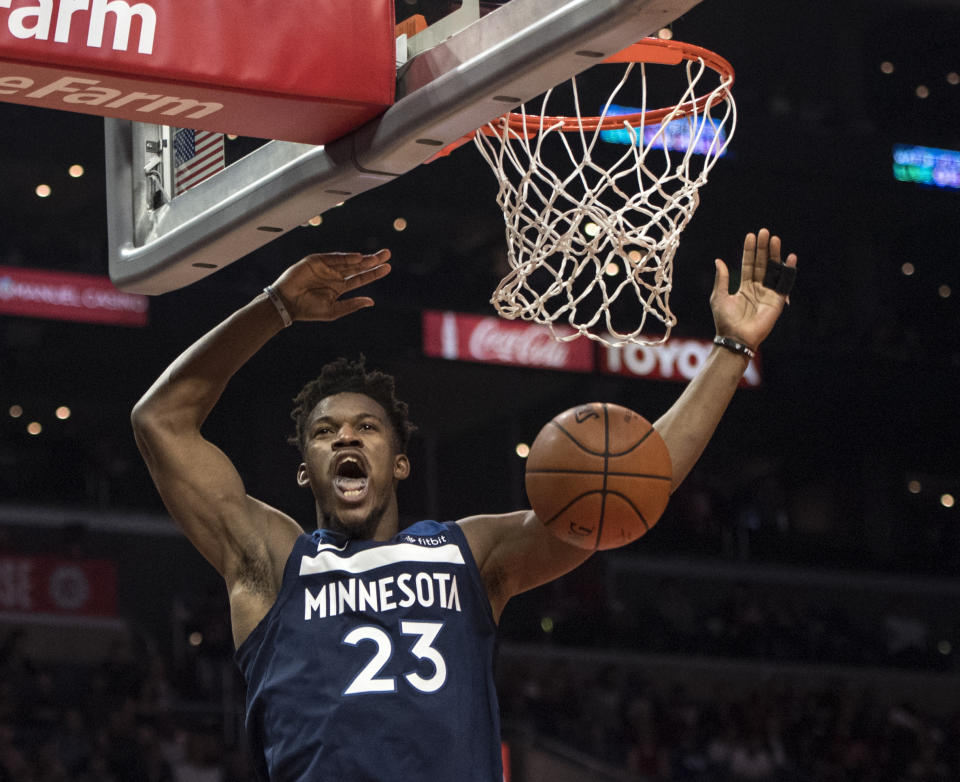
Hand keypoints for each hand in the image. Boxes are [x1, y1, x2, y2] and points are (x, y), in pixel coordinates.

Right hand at [270, 250, 390, 321]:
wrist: (287, 304)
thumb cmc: (308, 310)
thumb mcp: (333, 310)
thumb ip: (352, 305)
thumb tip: (372, 302)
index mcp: (339, 287)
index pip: (360, 278)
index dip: (373, 273)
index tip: (387, 268)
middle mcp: (334, 276)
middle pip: (357, 266)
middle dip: (372, 261)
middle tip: (387, 254)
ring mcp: (325, 267)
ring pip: (348, 261)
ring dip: (362, 258)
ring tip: (377, 257)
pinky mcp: (315, 261)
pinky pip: (333, 258)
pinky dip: (345, 257)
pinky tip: (358, 258)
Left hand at [711, 229, 796, 350]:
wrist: (734, 337)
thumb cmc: (724, 320)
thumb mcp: (719, 296)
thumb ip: (722, 279)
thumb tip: (719, 260)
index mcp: (744, 287)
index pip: (749, 265)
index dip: (750, 251)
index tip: (751, 236)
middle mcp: (758, 289)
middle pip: (762, 264)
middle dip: (763, 248)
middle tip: (764, 232)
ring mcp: (768, 294)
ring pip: (773, 270)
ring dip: (774, 254)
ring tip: (774, 239)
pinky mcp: (777, 301)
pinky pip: (785, 283)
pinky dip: (788, 270)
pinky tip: (790, 257)